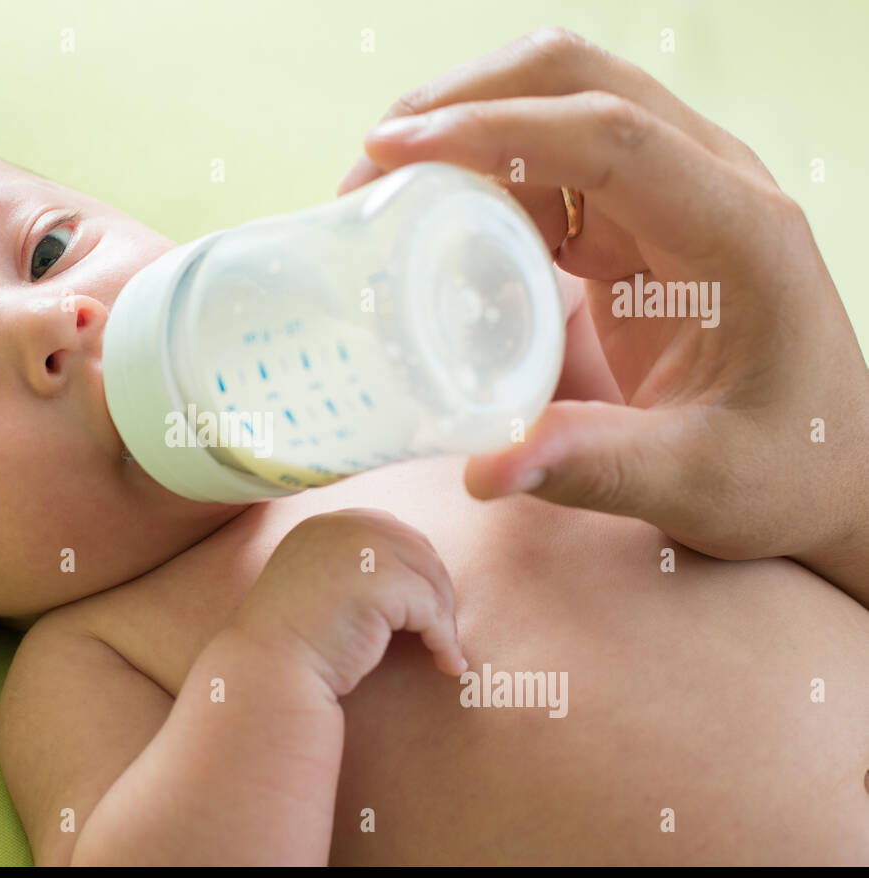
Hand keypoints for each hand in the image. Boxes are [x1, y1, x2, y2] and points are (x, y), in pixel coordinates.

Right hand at [232, 508, 462, 699]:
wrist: (269, 670)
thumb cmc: (289, 642)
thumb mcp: (313, 584)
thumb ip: (348, 565)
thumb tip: (411, 574)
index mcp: (324, 524)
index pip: (390, 530)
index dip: (412, 566)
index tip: (421, 604)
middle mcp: (344, 526)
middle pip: (419, 549)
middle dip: (436, 591)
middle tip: (440, 631)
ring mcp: (364, 550)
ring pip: (431, 580)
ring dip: (443, 619)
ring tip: (444, 651)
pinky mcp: (383, 582)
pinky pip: (433, 612)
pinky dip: (445, 641)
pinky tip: (447, 664)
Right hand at [337, 27, 868, 602]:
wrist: (829, 465)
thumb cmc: (782, 470)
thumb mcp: (697, 480)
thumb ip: (594, 465)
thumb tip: (484, 468)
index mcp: (737, 231)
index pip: (609, 135)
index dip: (495, 128)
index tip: (391, 152)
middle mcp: (712, 185)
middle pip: (580, 81)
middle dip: (466, 99)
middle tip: (370, 161)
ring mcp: (678, 194)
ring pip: (564, 103)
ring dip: (470, 123)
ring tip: (386, 184)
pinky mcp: (644, 220)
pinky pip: (557, 164)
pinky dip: (489, 172)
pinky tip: (439, 219)